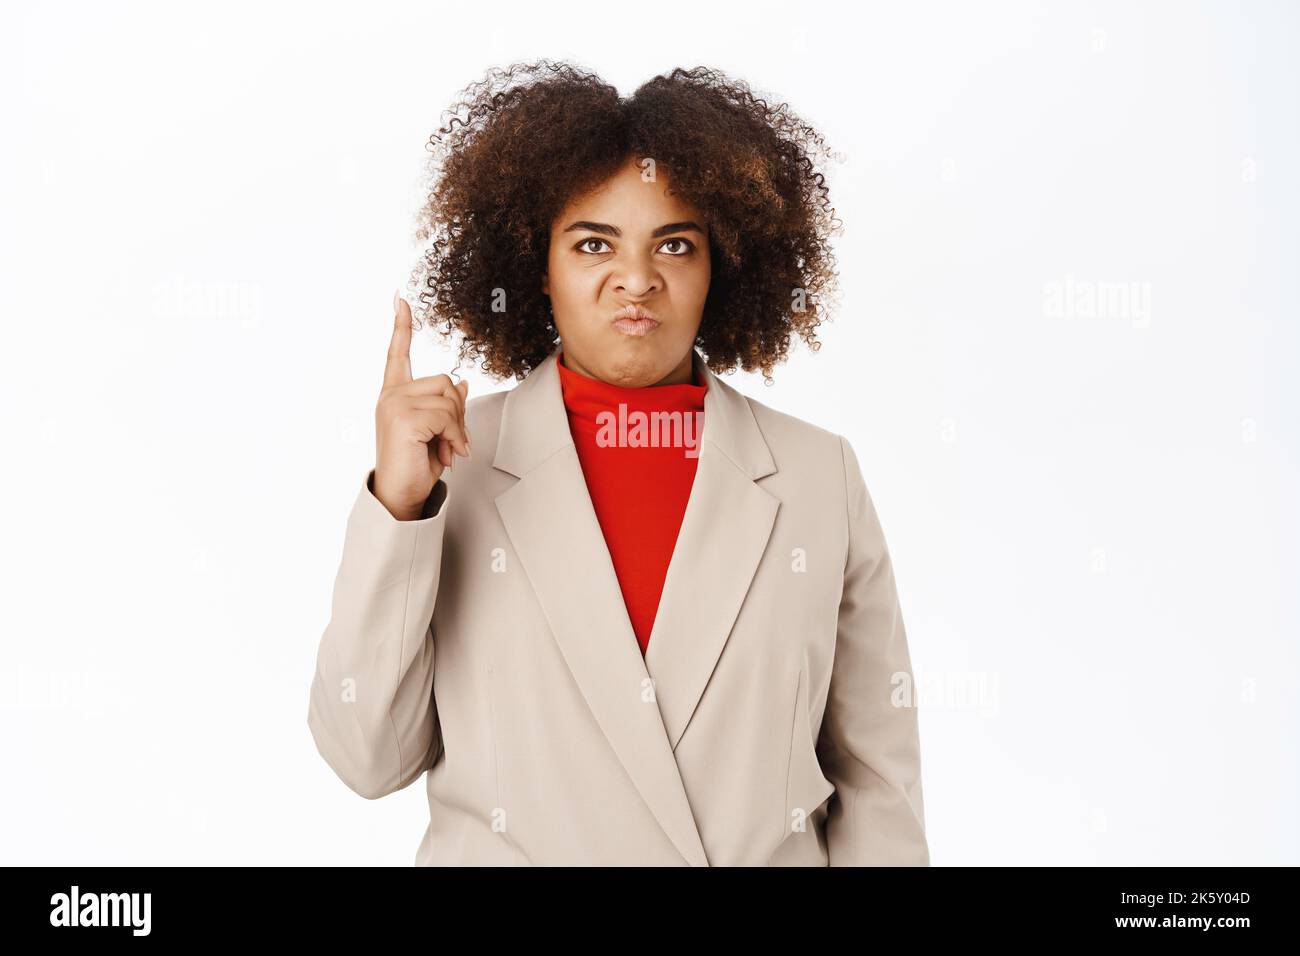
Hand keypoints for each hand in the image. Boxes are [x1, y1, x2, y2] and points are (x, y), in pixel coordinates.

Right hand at [372, 292, 470, 518]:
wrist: (401, 496)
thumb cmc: (416, 465)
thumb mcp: (437, 431)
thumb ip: (445, 405)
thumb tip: (462, 384)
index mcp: (395, 394)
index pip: (398, 354)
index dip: (401, 326)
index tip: (400, 299)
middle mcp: (390, 395)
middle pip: (444, 381)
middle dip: (457, 413)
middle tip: (452, 442)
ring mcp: (394, 404)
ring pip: (448, 398)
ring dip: (457, 428)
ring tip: (447, 450)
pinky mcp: (403, 418)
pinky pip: (447, 416)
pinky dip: (454, 436)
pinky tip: (446, 454)